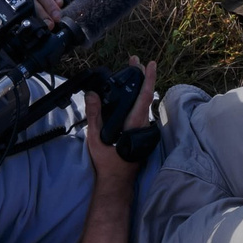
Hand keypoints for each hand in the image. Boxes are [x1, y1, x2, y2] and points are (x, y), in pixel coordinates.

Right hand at [84, 56, 154, 183]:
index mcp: (134, 123)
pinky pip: (139, 111)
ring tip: (131, 74)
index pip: (144, 96)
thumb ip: (94, 115)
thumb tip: (92, 94)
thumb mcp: (96, 137)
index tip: (150, 64)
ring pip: (143, 104)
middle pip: (145, 96)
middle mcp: (142, 124)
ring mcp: (142, 129)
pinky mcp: (139, 133)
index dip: (148, 78)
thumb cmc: (107, 161)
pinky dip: (135, 99)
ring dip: (138, 88)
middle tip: (134, 61)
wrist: (116, 181)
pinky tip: (126, 95)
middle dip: (141, 77)